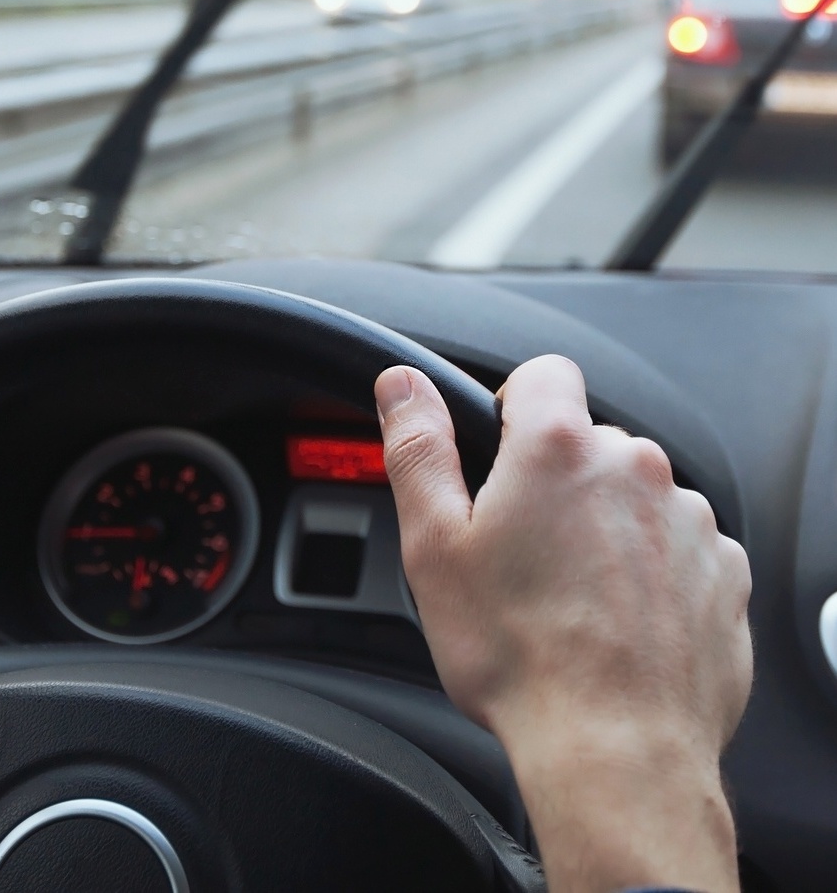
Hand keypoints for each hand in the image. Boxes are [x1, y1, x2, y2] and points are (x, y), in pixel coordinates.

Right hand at [376, 355, 751, 892]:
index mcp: (558, 449)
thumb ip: (417, 448)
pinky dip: (651, 571)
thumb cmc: (519, 655)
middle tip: (521, 551)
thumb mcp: (434, 545)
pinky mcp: (725, 573)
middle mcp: (635, 470)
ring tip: (570, 597)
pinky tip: (616, 621)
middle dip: (555, 481)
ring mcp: (688, 521)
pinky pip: (679, 547)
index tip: (498, 457)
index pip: (544, 374)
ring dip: (605, 526)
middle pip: (588, 443)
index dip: (513, 406)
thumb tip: (402, 384)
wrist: (615, 752)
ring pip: (634, 497)